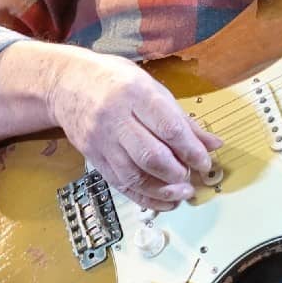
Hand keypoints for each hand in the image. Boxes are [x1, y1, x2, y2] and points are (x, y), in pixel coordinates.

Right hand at [44, 45, 222, 212]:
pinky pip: (121, 184)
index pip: (169, 128)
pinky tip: (164, 201)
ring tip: (182, 193)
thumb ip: (182, 119)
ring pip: (134, 175)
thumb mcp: (152, 88)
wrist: (67, 82)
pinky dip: (145, 197)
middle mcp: (116, 118)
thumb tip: (213, 144)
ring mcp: (101, 140)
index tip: (205, 162)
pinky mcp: (93, 157)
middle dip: (177, 172)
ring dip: (163, 190)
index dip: (192, 150)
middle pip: (151, 155)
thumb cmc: (115, 81)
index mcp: (136, 94)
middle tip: (192, 177)